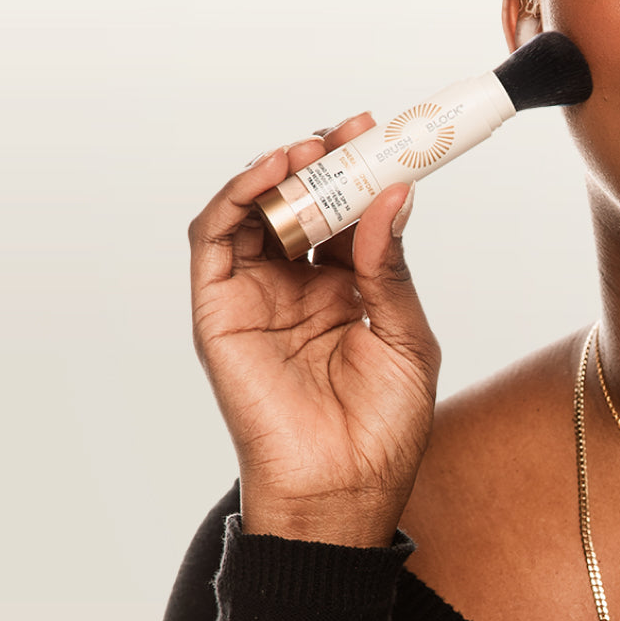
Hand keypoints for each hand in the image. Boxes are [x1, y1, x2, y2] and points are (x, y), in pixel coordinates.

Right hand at [189, 114, 439, 546]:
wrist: (345, 489)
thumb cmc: (383, 425)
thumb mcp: (405, 334)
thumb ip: (388, 266)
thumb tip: (393, 198)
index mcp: (344, 288)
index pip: (345, 213)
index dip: (359, 172)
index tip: (381, 135)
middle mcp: (297, 285)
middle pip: (301, 203)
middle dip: (325, 161)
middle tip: (352, 131)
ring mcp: (255, 295)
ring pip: (254, 211)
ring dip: (280, 172)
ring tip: (315, 150)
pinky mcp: (219, 310)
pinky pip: (214, 240)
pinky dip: (236, 198)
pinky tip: (274, 175)